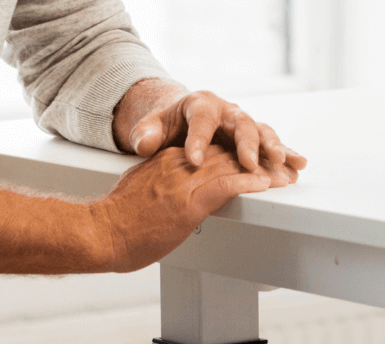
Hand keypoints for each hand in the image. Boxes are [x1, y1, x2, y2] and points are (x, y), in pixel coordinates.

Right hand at [95, 144, 270, 271]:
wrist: (101, 233)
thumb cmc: (115, 220)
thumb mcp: (139, 187)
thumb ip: (157, 179)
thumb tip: (166, 187)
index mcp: (167, 160)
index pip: (210, 150)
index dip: (236, 153)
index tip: (254, 156)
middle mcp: (179, 165)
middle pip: (227, 154)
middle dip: (256, 159)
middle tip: (281, 163)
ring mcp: (184, 183)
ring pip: (232, 167)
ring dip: (262, 170)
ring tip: (284, 173)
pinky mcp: (187, 204)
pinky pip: (224, 187)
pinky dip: (247, 183)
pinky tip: (264, 183)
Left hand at [115, 81, 307, 186]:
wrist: (179, 121)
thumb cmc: (167, 123)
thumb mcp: (150, 125)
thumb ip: (145, 133)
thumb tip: (146, 143)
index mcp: (200, 103)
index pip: (201, 118)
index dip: (198, 138)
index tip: (194, 160)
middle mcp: (226, 110)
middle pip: (240, 122)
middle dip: (246, 143)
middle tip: (248, 164)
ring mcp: (241, 124)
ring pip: (261, 131)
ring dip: (272, 147)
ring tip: (281, 162)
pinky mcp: (251, 140)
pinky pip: (271, 145)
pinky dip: (285, 154)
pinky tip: (297, 165)